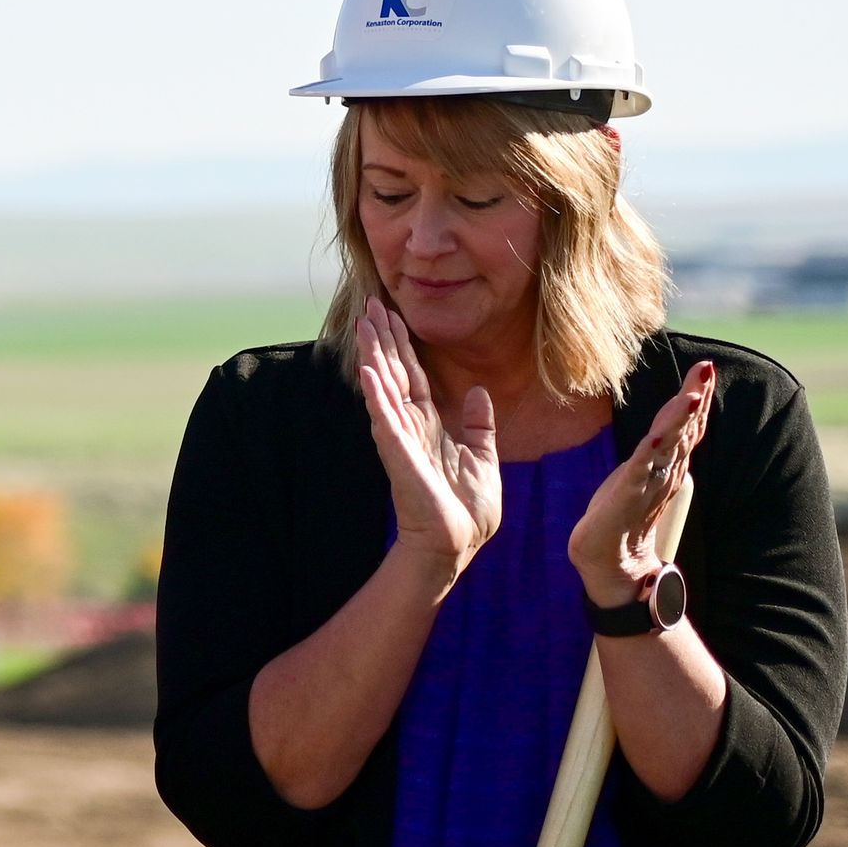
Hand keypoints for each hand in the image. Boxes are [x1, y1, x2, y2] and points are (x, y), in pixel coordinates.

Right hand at [351, 296, 503, 587]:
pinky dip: (376, 394)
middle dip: (382, 338)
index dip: (402, 345)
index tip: (392, 315)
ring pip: (384, 387)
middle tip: (370, 303)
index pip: (411, 375)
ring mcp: (401, 438)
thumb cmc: (468, 507)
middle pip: (392, 372)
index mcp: (429, 424)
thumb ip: (479, 425)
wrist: (460, 542)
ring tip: (363, 324)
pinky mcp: (400, 455)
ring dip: (373, 355)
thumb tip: (480, 392)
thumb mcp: (484, 457)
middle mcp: (410, 425)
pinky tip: (367, 371)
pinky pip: (386, 419)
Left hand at [571, 361, 713, 609]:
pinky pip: (643, 470)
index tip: (705, 369)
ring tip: (692, 394)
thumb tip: (661, 438)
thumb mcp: (637, 479)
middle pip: (683, 428)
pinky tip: (658, 435)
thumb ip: (652, 460)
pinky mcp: (629, 497)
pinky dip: (652, 451)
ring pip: (669, 444)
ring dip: (680, 419)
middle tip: (707, 367)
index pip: (684, 427)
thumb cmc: (621, 519)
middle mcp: (662, 471)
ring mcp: (647, 483)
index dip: (695, 398)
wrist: (610, 563)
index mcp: (664, 465)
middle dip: (695, 396)